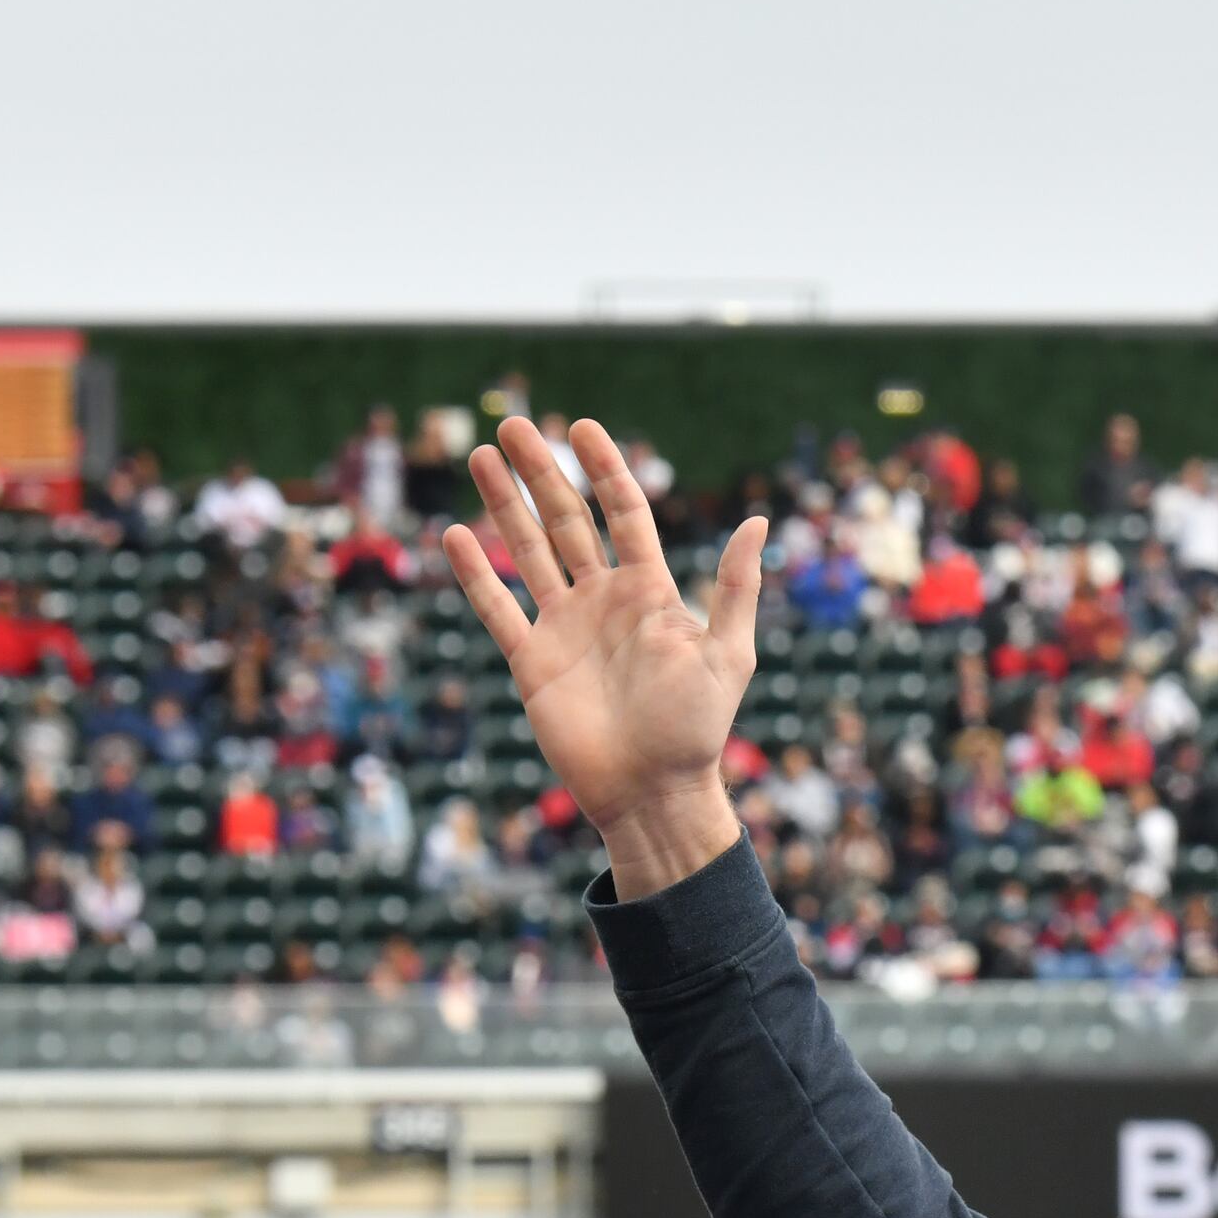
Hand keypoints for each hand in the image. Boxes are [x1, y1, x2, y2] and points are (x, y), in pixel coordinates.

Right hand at [443, 417, 764, 895]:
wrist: (655, 792)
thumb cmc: (698, 729)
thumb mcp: (728, 654)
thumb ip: (736, 588)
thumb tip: (760, 522)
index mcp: (650, 592)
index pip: (623, 514)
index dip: (604, 470)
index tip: (582, 427)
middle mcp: (604, 601)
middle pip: (566, 521)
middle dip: (542, 473)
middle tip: (514, 425)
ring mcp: (565, 628)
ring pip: (528, 552)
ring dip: (505, 505)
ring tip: (482, 456)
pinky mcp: (532, 662)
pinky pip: (499, 609)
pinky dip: (478, 574)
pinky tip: (457, 535)